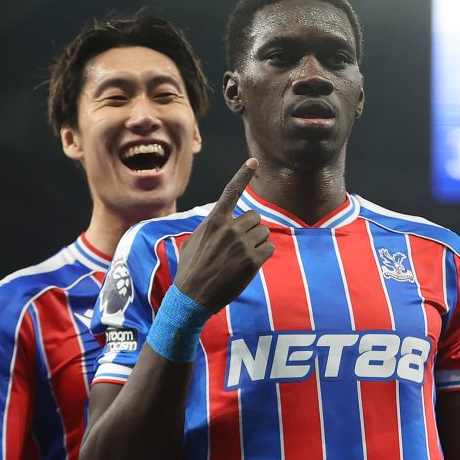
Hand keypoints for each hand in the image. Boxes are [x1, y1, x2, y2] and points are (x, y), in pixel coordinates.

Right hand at [171, 161, 272, 310]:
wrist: (192, 297)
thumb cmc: (190, 270)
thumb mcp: (193, 242)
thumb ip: (208, 229)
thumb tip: (215, 224)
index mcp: (214, 221)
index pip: (231, 191)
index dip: (244, 174)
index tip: (254, 161)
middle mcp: (229, 229)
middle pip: (255, 217)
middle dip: (251, 229)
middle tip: (240, 245)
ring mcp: (242, 245)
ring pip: (263, 233)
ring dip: (257, 242)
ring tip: (242, 257)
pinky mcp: (252, 261)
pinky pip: (268, 249)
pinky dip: (263, 256)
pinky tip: (249, 266)